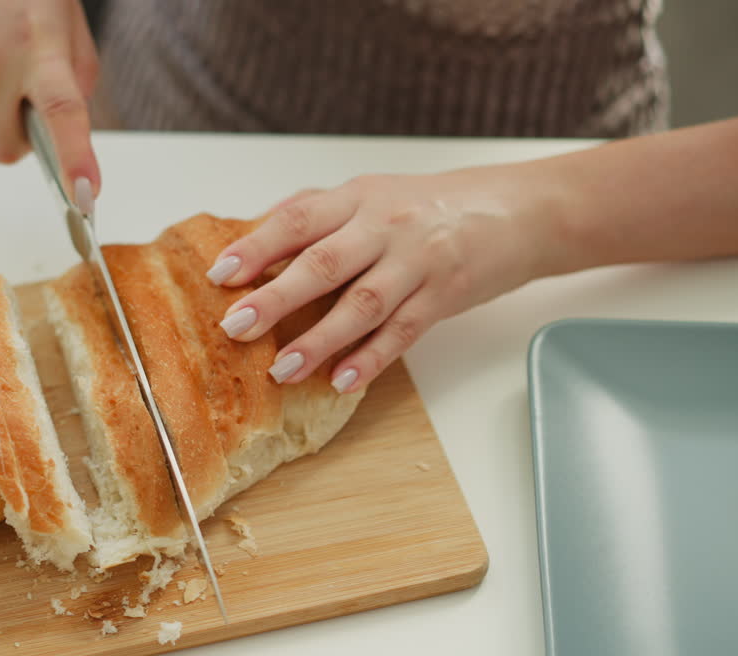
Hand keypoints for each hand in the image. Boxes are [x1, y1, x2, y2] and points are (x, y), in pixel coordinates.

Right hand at [0, 0, 99, 197]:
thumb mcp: (67, 18)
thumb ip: (77, 74)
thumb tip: (71, 118)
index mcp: (38, 46)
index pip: (60, 114)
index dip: (74, 158)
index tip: (85, 193)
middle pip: (5, 147)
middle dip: (21, 141)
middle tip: (32, 103)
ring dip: (0, 98)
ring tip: (3, 46)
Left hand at [207, 169, 560, 392]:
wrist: (516, 210)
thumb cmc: (432, 206)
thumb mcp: (372, 193)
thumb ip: (316, 210)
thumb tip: (253, 231)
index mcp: (358, 198)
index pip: (298, 220)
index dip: (256, 247)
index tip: (221, 274)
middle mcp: (385, 226)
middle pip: (323, 263)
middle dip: (275, 297)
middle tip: (237, 326)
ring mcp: (417, 263)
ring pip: (362, 303)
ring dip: (319, 339)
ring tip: (282, 369)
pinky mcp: (443, 296)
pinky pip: (402, 332)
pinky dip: (371, 359)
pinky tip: (343, 381)